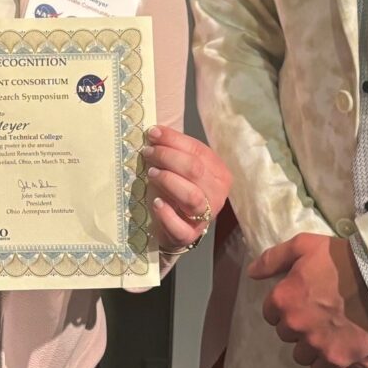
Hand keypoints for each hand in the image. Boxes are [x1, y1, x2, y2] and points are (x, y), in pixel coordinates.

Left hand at [140, 125, 231, 253]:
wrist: (176, 224)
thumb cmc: (178, 188)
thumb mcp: (181, 166)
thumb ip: (175, 150)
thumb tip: (155, 132)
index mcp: (219, 173)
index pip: (198, 151)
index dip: (173, 140)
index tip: (152, 133)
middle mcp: (217, 194)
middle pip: (194, 170)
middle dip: (167, 157)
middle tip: (148, 153)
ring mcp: (206, 216)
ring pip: (191, 196)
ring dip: (168, 181)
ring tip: (151, 174)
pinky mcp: (190, 235)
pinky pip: (181, 226)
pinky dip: (166, 214)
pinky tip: (156, 202)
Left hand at [248, 232, 367, 367]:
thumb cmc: (340, 259)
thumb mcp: (303, 245)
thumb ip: (273, 258)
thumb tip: (252, 272)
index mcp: (283, 298)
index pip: (270, 313)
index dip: (283, 307)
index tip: (298, 302)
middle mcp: (295, 324)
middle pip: (286, 334)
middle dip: (297, 326)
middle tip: (314, 315)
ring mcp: (316, 343)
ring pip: (301, 355)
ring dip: (308, 346)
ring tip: (323, 334)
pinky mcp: (337, 358)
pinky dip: (324, 362)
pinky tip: (332, 349)